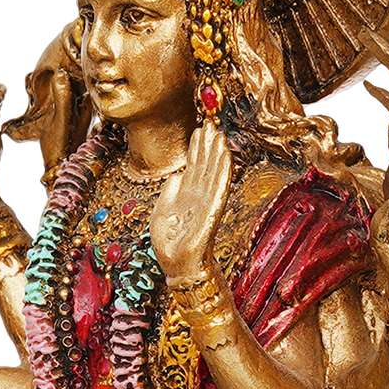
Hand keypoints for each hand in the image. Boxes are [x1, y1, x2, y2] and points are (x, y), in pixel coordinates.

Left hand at [150, 122, 231, 284]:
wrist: (176, 264)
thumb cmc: (170, 242)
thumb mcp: (163, 210)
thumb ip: (169, 191)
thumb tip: (176, 175)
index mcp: (187, 195)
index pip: (194, 166)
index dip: (197, 148)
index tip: (199, 129)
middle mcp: (199, 196)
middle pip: (205, 165)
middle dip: (208, 145)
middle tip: (210, 123)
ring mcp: (206, 203)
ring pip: (213, 173)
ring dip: (217, 154)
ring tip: (219, 134)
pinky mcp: (211, 212)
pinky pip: (218, 189)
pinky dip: (222, 172)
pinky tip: (225, 158)